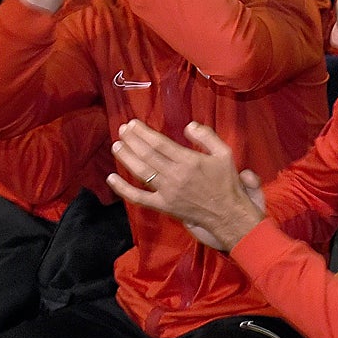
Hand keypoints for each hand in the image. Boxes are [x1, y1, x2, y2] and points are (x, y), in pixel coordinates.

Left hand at [108, 120, 264, 250]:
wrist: (226, 213)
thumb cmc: (226, 182)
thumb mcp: (224, 153)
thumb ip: (207, 137)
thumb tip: (188, 126)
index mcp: (189, 161)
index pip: (160, 143)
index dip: (144, 132)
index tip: (133, 124)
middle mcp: (175, 175)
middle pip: (147, 155)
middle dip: (132, 140)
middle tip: (122, 129)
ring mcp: (166, 192)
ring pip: (141, 172)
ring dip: (126, 158)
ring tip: (116, 145)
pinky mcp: (162, 205)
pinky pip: (138, 197)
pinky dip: (122, 189)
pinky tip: (111, 178)